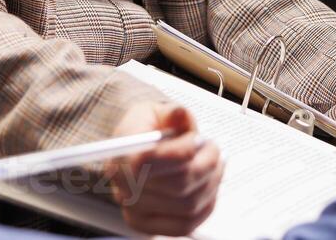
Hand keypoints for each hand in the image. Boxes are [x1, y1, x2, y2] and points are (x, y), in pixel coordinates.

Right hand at [105, 101, 222, 235]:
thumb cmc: (145, 129)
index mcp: (120, 154)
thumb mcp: (152, 110)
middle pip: (176, 185)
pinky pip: (185, 225)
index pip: (146, 161)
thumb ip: (170, 113)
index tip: (199, 139)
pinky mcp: (147, 226)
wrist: (132, 152)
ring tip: (215, 163)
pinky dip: (206, 205)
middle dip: (206, 163)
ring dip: (211, 182)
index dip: (179, 152)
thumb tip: (180, 115)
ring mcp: (134, 211)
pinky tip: (210, 186)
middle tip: (214, 148)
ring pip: (187, 205)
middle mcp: (123, 188)